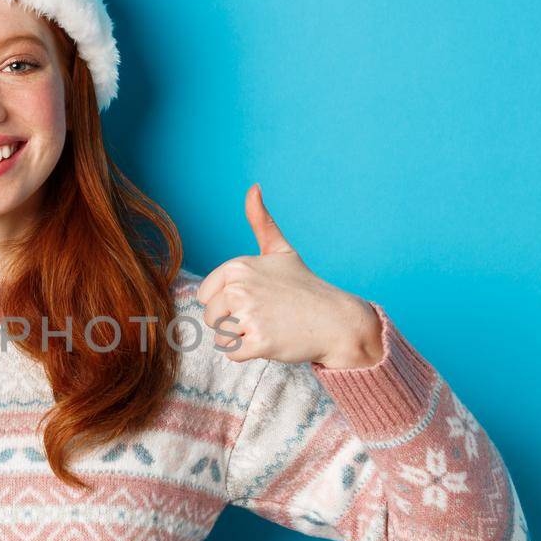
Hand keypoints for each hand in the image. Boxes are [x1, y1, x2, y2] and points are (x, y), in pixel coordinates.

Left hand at [195, 184, 383, 367]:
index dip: (225, 302)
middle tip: (264, 315)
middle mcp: (239, 288)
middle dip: (232, 322)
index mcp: (237, 267)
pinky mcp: (258, 342)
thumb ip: (261, 222)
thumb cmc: (304, 287)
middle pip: (210, 318)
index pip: (204, 296)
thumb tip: (253, 187)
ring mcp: (249, 315)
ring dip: (240, 338)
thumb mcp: (280, 251)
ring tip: (267, 326)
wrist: (335, 320)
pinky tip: (271, 339)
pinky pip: (233, 354)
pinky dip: (249, 353)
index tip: (254, 298)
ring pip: (220, 337)